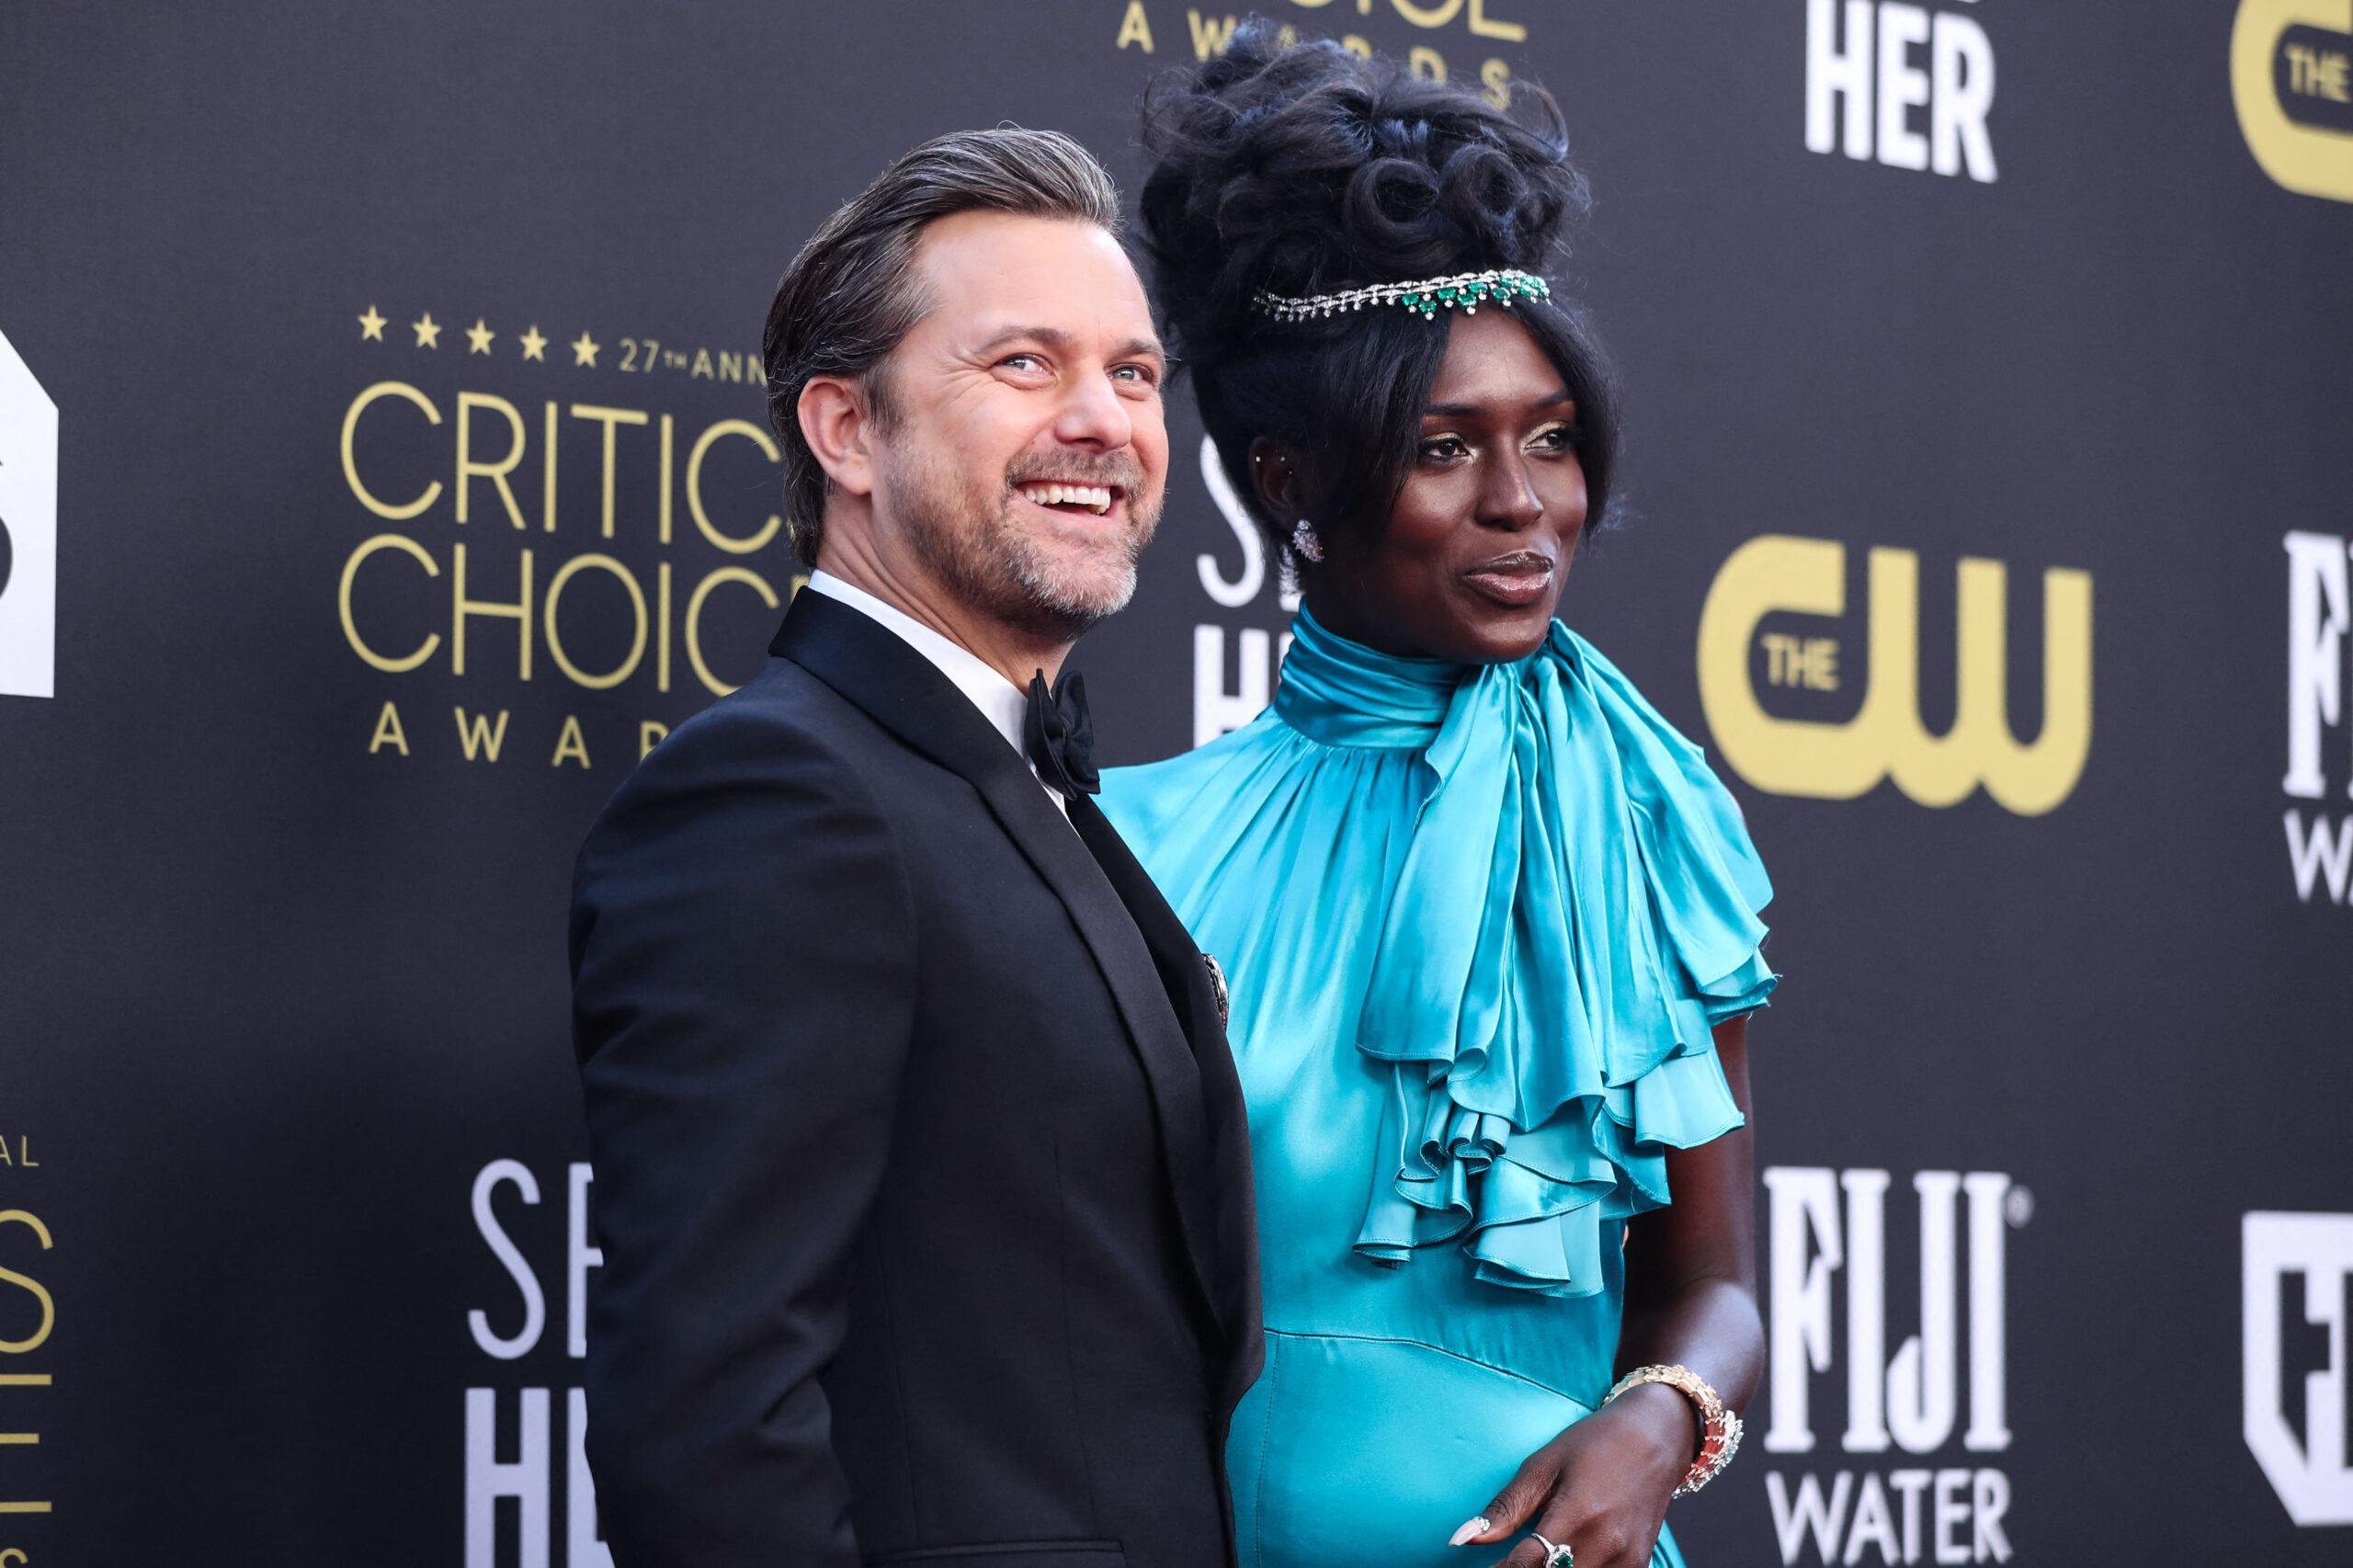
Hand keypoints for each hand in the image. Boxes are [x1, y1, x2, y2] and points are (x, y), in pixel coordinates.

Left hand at [1450, 1384, 1694, 1567]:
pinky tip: (1562, 1561)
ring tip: (1530, 1559)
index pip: (1525, 1565)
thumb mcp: (1544, 1465)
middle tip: (1503, 1563)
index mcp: (1577, 1514)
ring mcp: (1627, 1560)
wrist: (1656, 1439)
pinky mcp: (1638, 1566)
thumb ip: (1505, 1508)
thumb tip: (1461, 1540)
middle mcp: (1606, 1544)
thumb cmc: (1594, 1444)